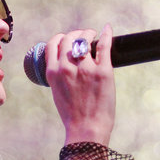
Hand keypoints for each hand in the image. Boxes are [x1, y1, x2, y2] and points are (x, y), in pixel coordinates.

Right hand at [45, 25, 115, 145]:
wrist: (86, 129)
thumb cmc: (73, 115)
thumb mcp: (57, 92)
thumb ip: (59, 76)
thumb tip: (66, 64)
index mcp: (52, 73)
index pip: (52, 44)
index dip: (60, 38)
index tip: (66, 39)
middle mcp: (66, 67)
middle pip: (69, 38)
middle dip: (75, 33)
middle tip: (83, 35)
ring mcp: (85, 68)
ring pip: (84, 39)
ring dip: (88, 33)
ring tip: (93, 34)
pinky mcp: (103, 71)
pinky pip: (104, 46)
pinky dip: (106, 35)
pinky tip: (107, 30)